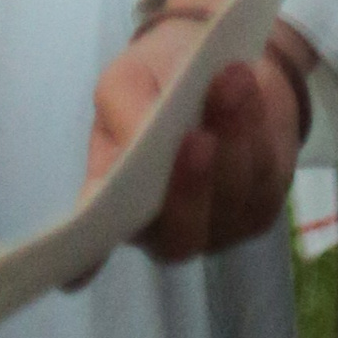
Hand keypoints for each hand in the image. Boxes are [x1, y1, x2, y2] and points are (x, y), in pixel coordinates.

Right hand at [84, 0, 311, 264]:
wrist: (220, 61)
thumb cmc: (159, 77)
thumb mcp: (128, 80)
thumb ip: (124, 110)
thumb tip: (137, 142)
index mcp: (114, 203)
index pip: (94, 247)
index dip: (86, 265)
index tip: (75, 276)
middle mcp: (163, 228)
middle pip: (179, 235)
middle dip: (190, 187)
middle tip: (196, 137)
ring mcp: (217, 226)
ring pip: (229, 200)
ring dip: (232, 139)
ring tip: (229, 80)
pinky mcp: (260, 208)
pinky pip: (263, 180)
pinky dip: (256, 133)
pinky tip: (249, 92)